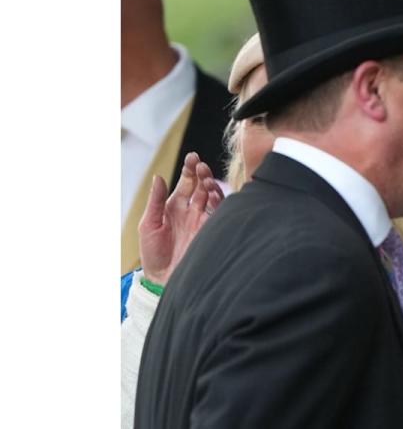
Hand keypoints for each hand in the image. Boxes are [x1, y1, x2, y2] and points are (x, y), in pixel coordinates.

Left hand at [138, 152, 224, 285]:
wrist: (162, 279)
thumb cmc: (152, 253)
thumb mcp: (148, 224)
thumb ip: (155, 201)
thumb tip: (158, 177)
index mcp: (174, 207)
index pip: (186, 183)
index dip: (189, 169)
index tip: (192, 158)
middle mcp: (191, 211)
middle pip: (201, 186)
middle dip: (202, 174)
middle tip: (201, 165)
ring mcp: (202, 220)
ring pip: (213, 196)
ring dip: (211, 185)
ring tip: (206, 178)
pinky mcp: (211, 231)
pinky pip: (220, 213)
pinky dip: (220, 201)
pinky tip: (215, 194)